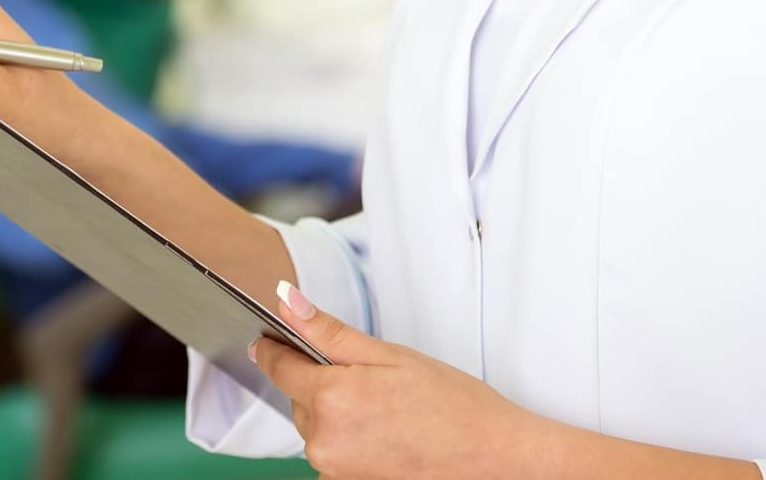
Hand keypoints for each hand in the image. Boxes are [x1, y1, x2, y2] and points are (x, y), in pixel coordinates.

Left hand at [252, 282, 535, 478]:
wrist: (493, 460)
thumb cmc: (453, 407)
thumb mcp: (390, 355)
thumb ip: (329, 331)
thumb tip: (288, 303)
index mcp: (332, 399)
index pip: (277, 365)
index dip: (275, 346)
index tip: (272, 335)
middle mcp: (324, 443)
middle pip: (299, 398)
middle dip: (321, 381)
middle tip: (371, 376)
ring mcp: (334, 471)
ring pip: (316, 428)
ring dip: (336, 412)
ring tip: (388, 408)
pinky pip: (333, 453)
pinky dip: (350, 439)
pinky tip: (387, 433)